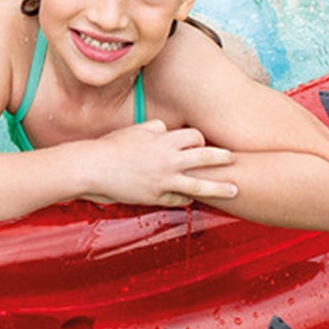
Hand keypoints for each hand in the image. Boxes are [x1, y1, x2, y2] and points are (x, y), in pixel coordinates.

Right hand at [89, 121, 238, 209]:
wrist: (92, 167)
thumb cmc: (112, 146)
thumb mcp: (136, 130)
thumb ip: (154, 129)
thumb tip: (165, 129)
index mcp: (162, 140)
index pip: (194, 136)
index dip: (200, 140)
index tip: (202, 144)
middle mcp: (167, 159)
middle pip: (204, 157)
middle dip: (222, 158)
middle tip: (235, 159)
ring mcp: (163, 180)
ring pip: (200, 185)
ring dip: (220, 187)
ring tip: (235, 189)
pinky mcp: (156, 197)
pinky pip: (179, 199)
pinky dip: (186, 199)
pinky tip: (191, 200)